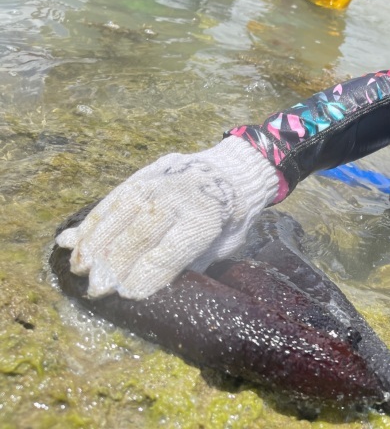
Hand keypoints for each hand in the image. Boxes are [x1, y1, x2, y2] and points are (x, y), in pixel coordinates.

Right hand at [55, 136, 278, 299]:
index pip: (166, 255)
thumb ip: (194, 262)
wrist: (236, 170)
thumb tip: (158, 287)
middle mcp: (178, 199)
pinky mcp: (144, 174)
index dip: (143, 278)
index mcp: (204, 221)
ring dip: (95, 243)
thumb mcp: (226, 245)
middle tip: (97, 290)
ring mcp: (159, 183)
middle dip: (113, 266)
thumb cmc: (232, 217)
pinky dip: (92, 220)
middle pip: (138, 236)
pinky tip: (75, 239)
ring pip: (119, 214)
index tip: (125, 296)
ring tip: (79, 268)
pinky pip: (113, 198)